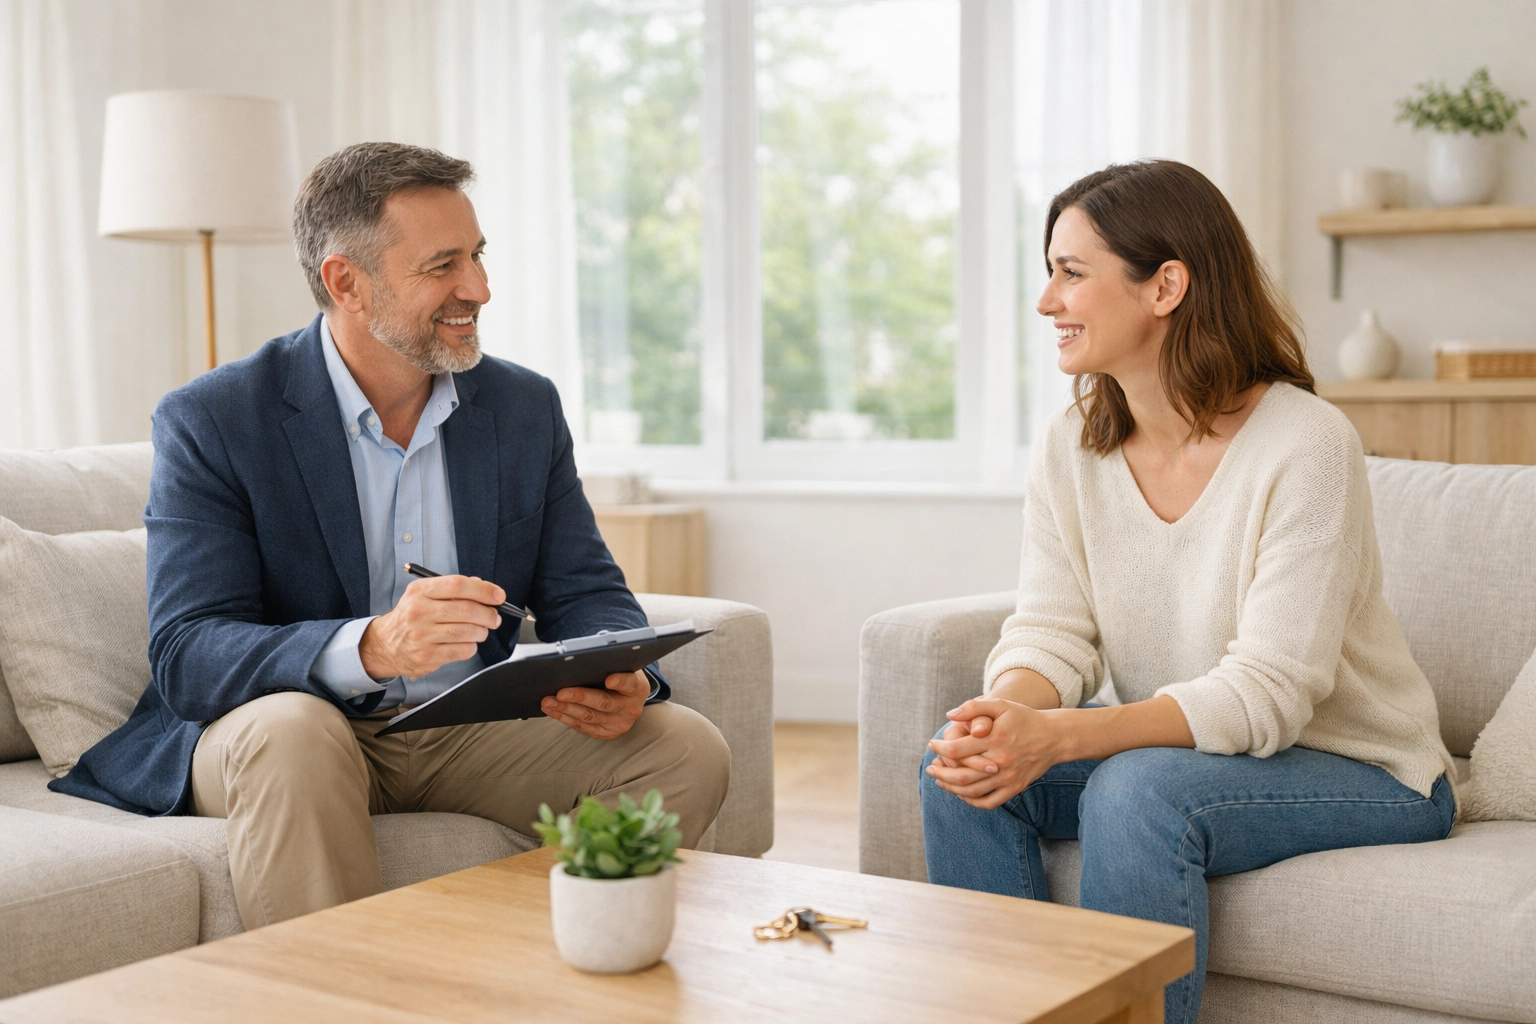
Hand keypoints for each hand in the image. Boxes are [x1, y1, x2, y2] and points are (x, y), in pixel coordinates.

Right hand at [359, 575, 503, 679]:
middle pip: (466, 611)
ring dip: (482, 632)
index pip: (457, 585)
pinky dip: (471, 646)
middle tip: (495, 617)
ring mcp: (422, 636)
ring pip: (468, 632)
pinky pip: (462, 651)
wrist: (384, 645)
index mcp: (420, 591)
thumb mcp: (423, 594)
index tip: (498, 595)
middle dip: (489, 614)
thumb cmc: (411, 616)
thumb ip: (452, 588)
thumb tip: (483, 587)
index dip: (483, 590)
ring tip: (481, 630)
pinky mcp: (427, 657)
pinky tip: (466, 643)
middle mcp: (419, 612)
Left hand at [541, 670, 649, 739]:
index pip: (631, 683)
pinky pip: (584, 727)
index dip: (621, 681)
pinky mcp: (608, 734)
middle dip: (580, 697)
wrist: (628, 697)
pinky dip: (566, 719)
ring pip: (590, 718)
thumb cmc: (619, 676)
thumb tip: (580, 659)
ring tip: (549, 702)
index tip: (609, 679)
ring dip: (566, 710)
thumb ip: (608, 664)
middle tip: (561, 693)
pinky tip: (553, 711)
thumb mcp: (621, 667)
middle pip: (604, 703)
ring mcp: (620, 724)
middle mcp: (631, 708)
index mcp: (638, 687)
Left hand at [925, 698, 1067, 809]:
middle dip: (940, 772)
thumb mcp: (1001, 705)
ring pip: (972, 791)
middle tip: (931, 767)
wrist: (1053, 737)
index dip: (939, 748)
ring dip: (951, 787)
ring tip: (940, 780)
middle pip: (961, 775)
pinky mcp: (1014, 788)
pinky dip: (971, 801)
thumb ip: (974, 707)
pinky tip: (962, 794)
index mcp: (994, 739)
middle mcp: (1000, 761)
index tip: (932, 745)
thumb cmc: (1024, 718)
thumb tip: (949, 715)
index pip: (956, 749)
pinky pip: (989, 802)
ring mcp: (1008, 777)